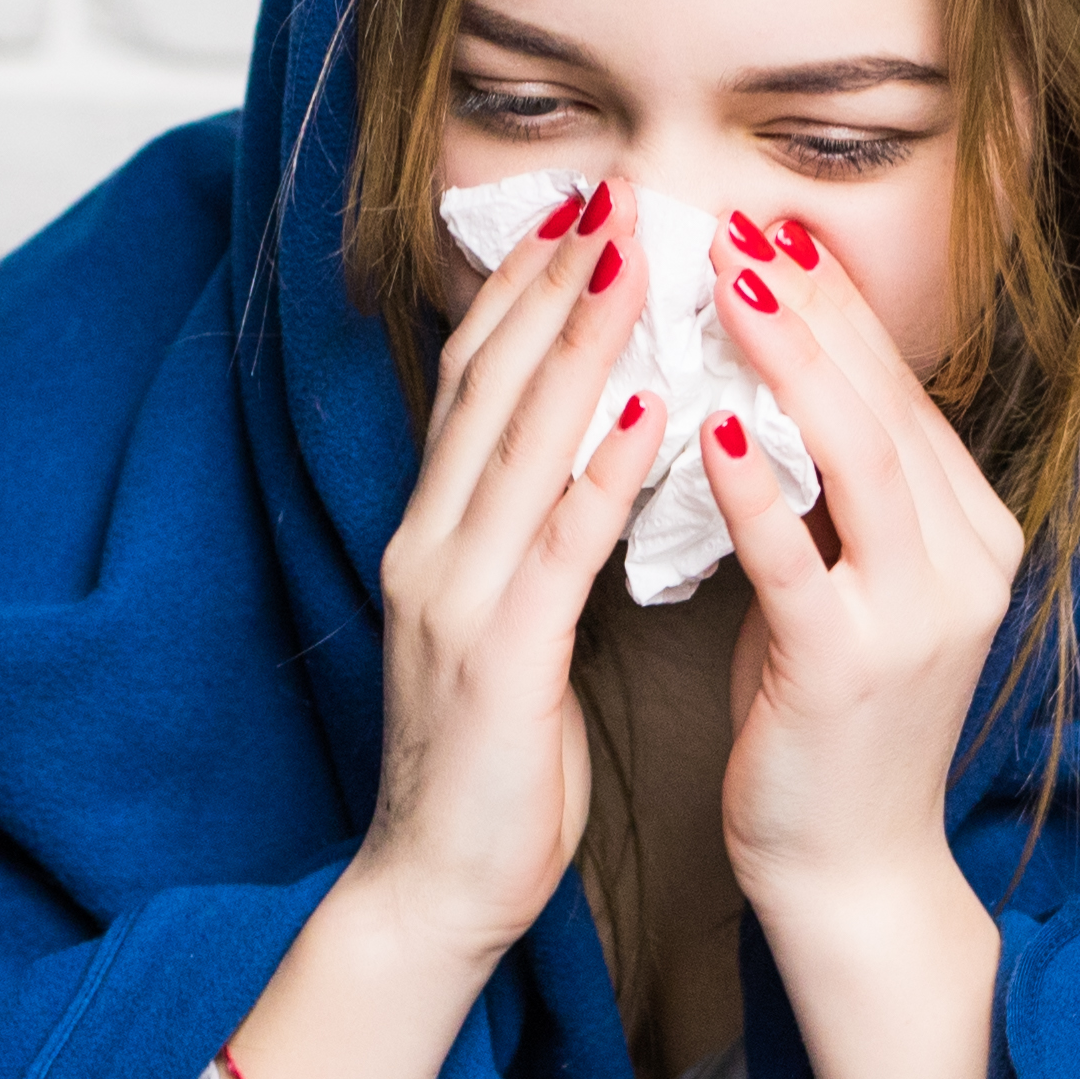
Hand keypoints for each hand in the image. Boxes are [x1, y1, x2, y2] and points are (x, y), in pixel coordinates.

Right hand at [341, 180, 652, 973]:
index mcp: (432, 535)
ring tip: (637, 260)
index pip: (471, 381)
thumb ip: (535, 537)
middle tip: (617, 191)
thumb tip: (599, 449)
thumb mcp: (509, 624)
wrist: (438, 887)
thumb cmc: (495, 763)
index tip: (586, 209)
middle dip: (552, 281)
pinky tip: (651, 411)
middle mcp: (428, 547)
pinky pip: (556, 546)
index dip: (523, 288)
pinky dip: (602, 471)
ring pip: (518, 443)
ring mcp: (452, 599)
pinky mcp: (497, 661)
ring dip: (579, 343)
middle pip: (486, 383)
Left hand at [690, 208, 1018, 1078]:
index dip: (830, 305)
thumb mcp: (842, 586)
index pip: (896, 390)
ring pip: (854, 454)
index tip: (763, 228)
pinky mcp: (854, 668)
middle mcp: (965, 560)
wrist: (848, 872)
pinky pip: (800, 558)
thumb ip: (826, 492)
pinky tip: (702, 429)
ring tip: (722, 283)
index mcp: (969, 530)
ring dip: (786, 361)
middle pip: (880, 400)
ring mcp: (919, 614)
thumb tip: (765, 380)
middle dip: (807, 304)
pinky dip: (754, 489)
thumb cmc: (823, 726)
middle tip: (732, 221)